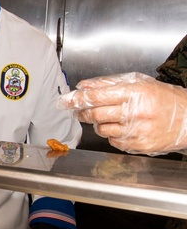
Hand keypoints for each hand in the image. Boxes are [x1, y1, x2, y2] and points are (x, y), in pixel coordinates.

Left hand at [58, 72, 186, 154]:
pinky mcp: (140, 145)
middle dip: (82, 113)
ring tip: (106, 118)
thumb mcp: (138, 83)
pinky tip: (121, 127)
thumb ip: (107, 84)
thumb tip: (82, 86)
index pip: (97, 97)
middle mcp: (135, 112)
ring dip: (97, 124)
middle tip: (79, 111)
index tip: (65, 101)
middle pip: (95, 114)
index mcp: (134, 93)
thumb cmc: (163, 98)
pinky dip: (111, 135)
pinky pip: (113, 141)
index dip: (77, 99)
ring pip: (102, 129)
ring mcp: (138, 131)